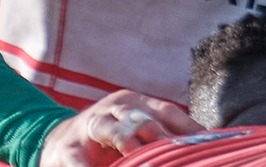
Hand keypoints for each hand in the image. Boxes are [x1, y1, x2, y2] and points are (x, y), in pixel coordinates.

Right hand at [39, 92, 194, 166]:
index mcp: (136, 103)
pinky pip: (80, 160)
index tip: (209, 143)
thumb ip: (161, 136)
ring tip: (138, 155)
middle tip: (180, 153)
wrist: (56, 141)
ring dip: (129, 143)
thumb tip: (202, 144)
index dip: (188, 129)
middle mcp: (115, 109)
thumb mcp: (132, 131)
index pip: (169, 113)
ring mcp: (91, 125)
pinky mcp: (68, 148)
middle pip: (144, 120)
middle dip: (161, 137)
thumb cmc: (106, 140)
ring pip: (114, 131)